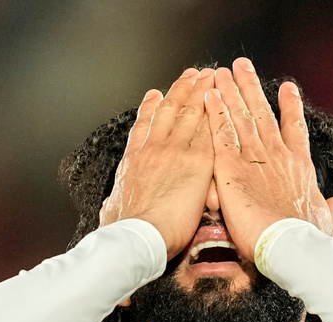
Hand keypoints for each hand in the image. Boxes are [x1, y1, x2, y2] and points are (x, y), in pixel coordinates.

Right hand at [100, 68, 215, 258]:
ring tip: (207, 77)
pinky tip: (221, 102)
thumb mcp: (112, 210)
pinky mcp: (197, 162)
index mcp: (133, 160)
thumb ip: (114, 202)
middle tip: (190, 75)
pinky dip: (214, 114)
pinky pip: (208, 131)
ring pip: (189, 114)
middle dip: (180, 90)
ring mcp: (174, 151)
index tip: (156, 94)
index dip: (150, 108)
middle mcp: (152, 148)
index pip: (143, 127)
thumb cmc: (124, 230)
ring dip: (199, 92)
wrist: (139, 235)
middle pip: (169, 111)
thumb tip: (110, 204)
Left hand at [205, 58, 332, 260]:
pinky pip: (221, 134)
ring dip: (230, 92)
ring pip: (241, 117)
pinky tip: (209, 96)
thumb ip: (332, 208)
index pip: (295, 129)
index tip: (287, 88)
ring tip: (221, 72)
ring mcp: (255, 158)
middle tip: (242, 66)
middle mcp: (278, 155)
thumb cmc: (308, 238)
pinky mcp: (232, 168)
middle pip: (262, 113)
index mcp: (300, 166)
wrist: (290, 245)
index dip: (291, 107)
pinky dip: (215, 114)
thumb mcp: (325, 219)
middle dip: (251, 88)